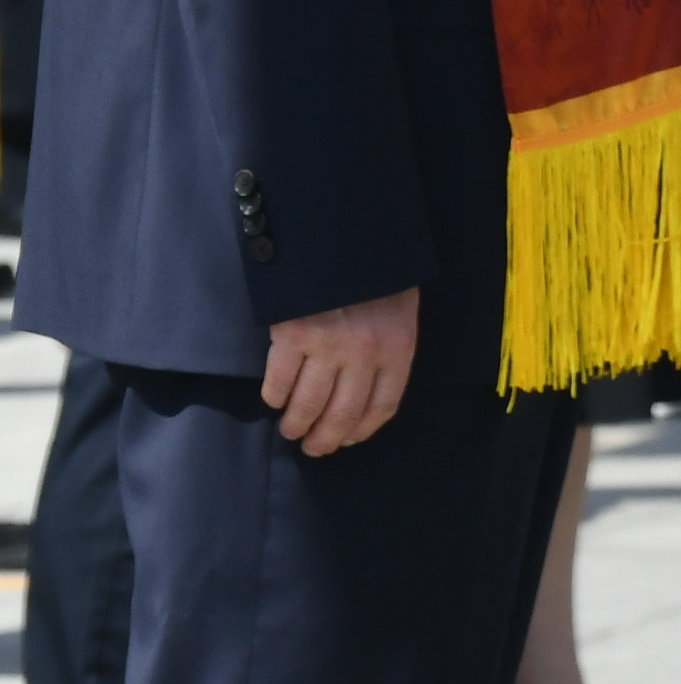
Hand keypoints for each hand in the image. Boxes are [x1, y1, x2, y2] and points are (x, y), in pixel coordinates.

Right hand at [260, 286, 417, 455]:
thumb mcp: (402, 311)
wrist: (349, 235)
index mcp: (398, 349)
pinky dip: (275, 396)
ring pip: (308, 403)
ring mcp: (327, 347)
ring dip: (296, 424)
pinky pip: (279, 379)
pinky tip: (274, 400)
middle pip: (343, 414)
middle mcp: (364, 355)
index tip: (348, 441)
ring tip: (291, 431)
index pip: (382, 406)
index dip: (363, 430)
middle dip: (326, 438)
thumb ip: (389, 348)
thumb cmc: (380, 273)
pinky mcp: (292, 336)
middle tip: (314, 449)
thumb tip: (368, 387)